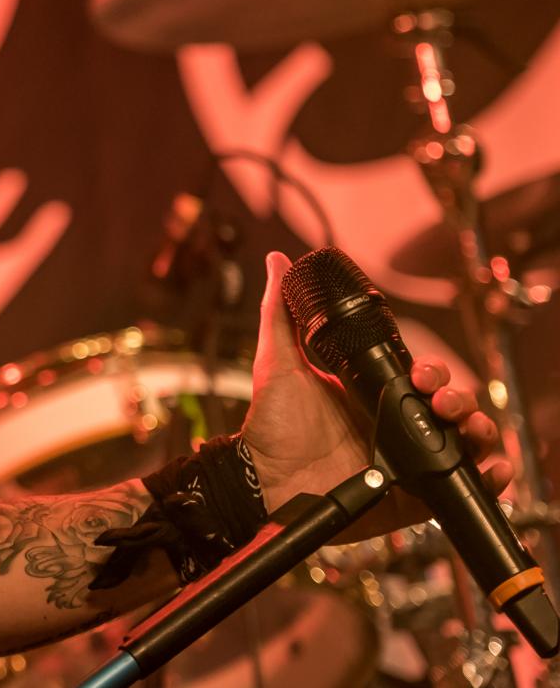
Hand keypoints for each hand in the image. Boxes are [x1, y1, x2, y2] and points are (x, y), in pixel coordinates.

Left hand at [239, 250, 511, 537]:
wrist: (266, 484)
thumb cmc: (272, 426)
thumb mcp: (278, 363)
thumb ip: (280, 314)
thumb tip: (277, 261)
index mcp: (371, 394)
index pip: (420, 377)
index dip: (433, 372)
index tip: (421, 372)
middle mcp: (393, 425)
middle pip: (451, 406)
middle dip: (459, 398)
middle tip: (439, 399)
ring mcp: (406, 460)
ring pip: (463, 441)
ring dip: (478, 429)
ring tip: (466, 428)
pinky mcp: (415, 496)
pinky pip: (462, 486)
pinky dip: (487, 476)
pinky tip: (489, 468)